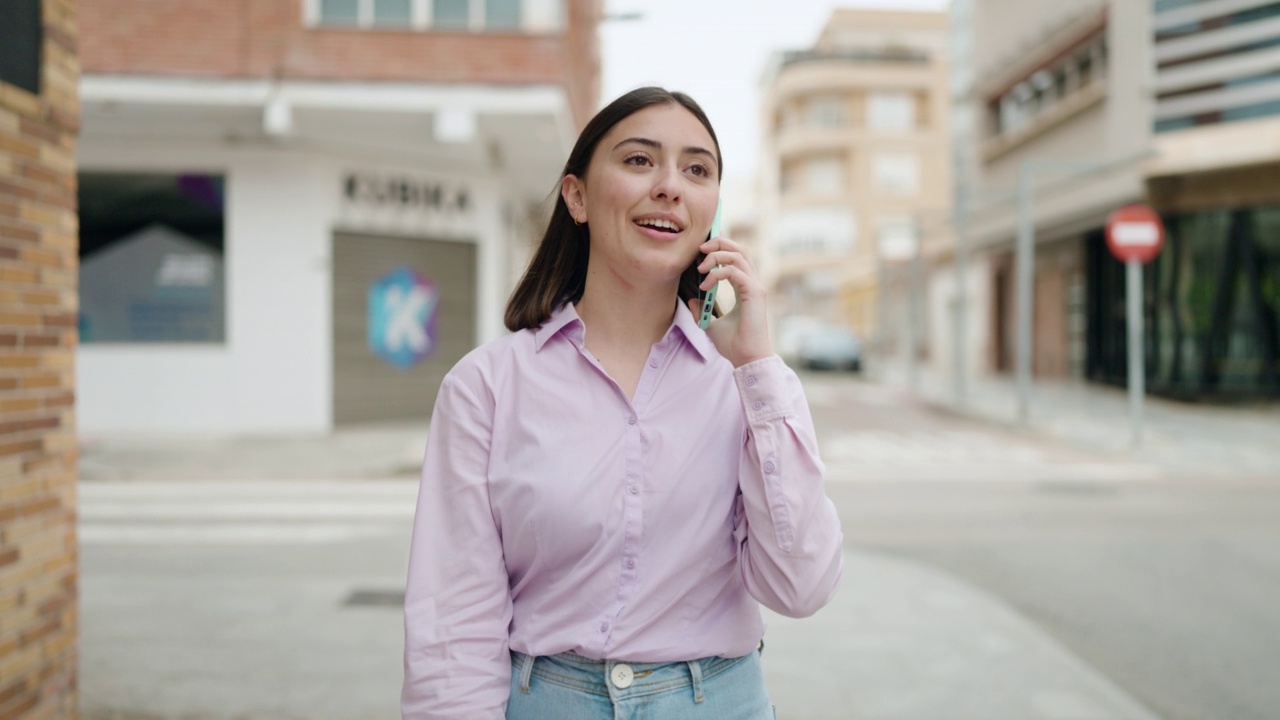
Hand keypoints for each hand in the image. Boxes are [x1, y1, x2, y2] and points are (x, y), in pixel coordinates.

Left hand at [689, 235, 773, 367]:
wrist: (746, 359)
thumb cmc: (734, 344)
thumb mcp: (712, 324)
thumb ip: (703, 310)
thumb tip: (692, 299)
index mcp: (745, 288)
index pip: (736, 258)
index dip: (721, 248)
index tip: (702, 252)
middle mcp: (752, 283)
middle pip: (740, 249)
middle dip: (719, 243)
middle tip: (700, 249)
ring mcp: (755, 287)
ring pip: (738, 255)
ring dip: (716, 256)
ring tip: (701, 269)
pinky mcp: (754, 293)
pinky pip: (734, 271)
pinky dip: (717, 274)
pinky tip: (705, 286)